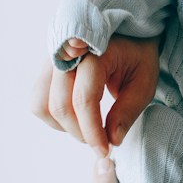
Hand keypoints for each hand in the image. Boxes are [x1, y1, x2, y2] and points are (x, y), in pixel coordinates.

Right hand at [32, 35, 159, 155]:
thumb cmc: (138, 55)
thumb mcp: (144, 82)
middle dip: (79, 132)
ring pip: (41, 104)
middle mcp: (67, 53)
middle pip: (59, 105)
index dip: (92, 131)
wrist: (127, 32)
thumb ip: (128, 111)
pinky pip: (38, 99)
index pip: (84, 99)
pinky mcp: (46, 68)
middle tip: (101, 141)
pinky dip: (53, 116)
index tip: (104, 150)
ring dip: (62, 125)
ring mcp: (53, 59)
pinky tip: (76, 116)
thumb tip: (111, 140)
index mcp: (95, 52)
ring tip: (87, 128)